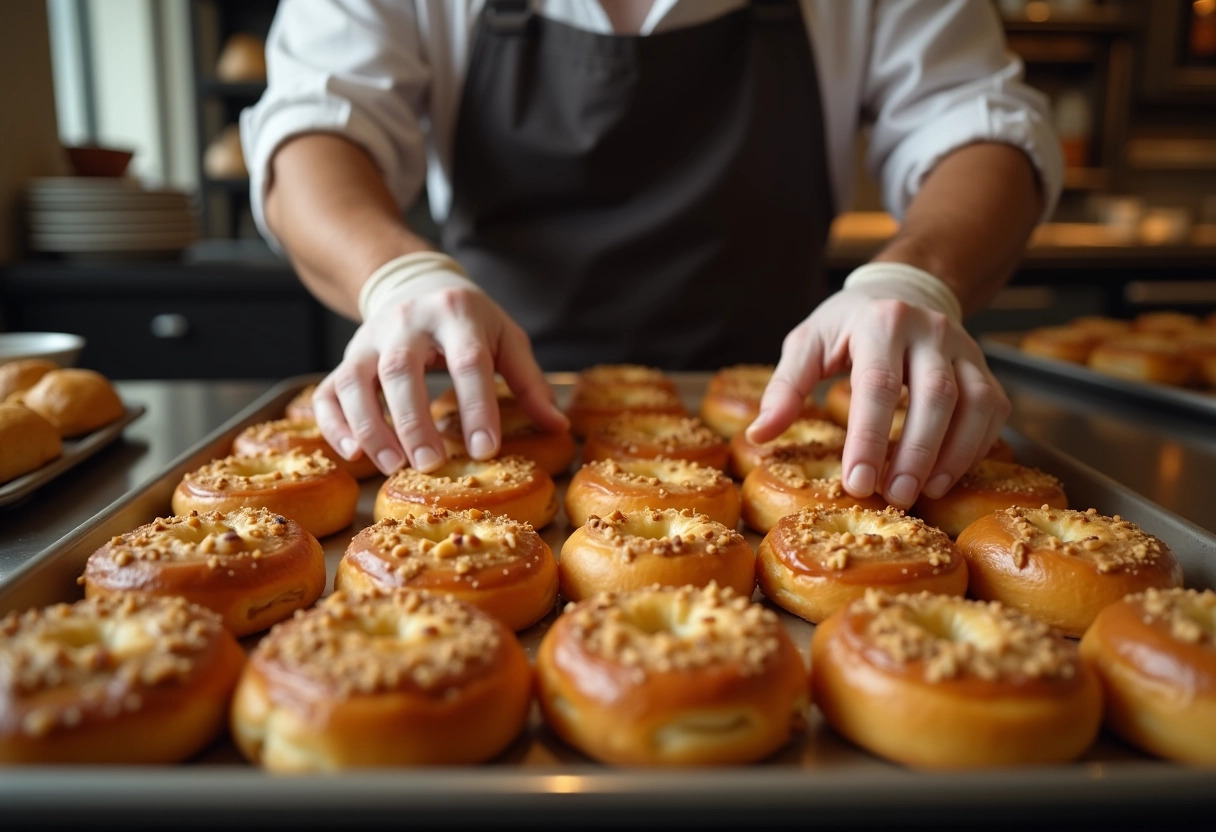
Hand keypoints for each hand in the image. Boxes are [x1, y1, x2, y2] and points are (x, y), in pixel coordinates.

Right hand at [311, 254, 567, 474]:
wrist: (415, 281)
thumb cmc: (469, 319)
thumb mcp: (506, 337)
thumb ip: (529, 382)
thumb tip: (558, 428)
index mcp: (456, 314)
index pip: (468, 361)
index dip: (477, 406)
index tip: (485, 449)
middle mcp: (406, 322)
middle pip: (400, 369)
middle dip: (414, 421)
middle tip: (432, 464)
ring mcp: (369, 339)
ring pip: (355, 380)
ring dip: (370, 426)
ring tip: (392, 465)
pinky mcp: (346, 357)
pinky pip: (328, 390)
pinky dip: (334, 423)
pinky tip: (350, 452)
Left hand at [746, 264, 1009, 509]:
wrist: (904, 288)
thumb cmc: (848, 324)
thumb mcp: (808, 342)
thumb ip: (786, 387)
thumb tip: (759, 435)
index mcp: (880, 323)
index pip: (877, 385)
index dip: (869, 438)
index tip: (858, 483)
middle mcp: (929, 331)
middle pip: (934, 396)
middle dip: (916, 453)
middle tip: (895, 497)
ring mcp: (964, 348)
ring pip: (974, 403)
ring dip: (953, 454)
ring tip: (925, 493)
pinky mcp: (984, 367)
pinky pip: (993, 408)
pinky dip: (977, 446)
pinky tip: (950, 476)